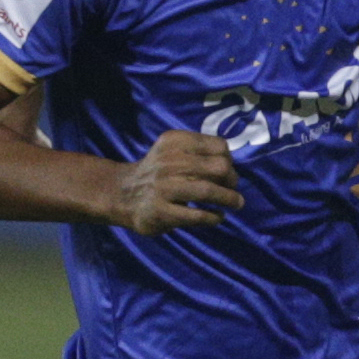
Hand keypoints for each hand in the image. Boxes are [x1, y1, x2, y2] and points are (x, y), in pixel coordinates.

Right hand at [111, 131, 241, 234]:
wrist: (123, 194)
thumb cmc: (158, 172)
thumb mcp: (173, 151)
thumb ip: (199, 152)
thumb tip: (233, 167)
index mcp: (174, 141)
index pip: (219, 146)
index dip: (229, 160)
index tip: (227, 170)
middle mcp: (168, 161)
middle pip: (219, 167)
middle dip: (232, 179)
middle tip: (232, 188)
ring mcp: (163, 187)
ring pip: (208, 190)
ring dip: (229, 198)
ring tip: (236, 203)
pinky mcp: (161, 211)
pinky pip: (197, 215)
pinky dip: (214, 217)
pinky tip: (218, 216)